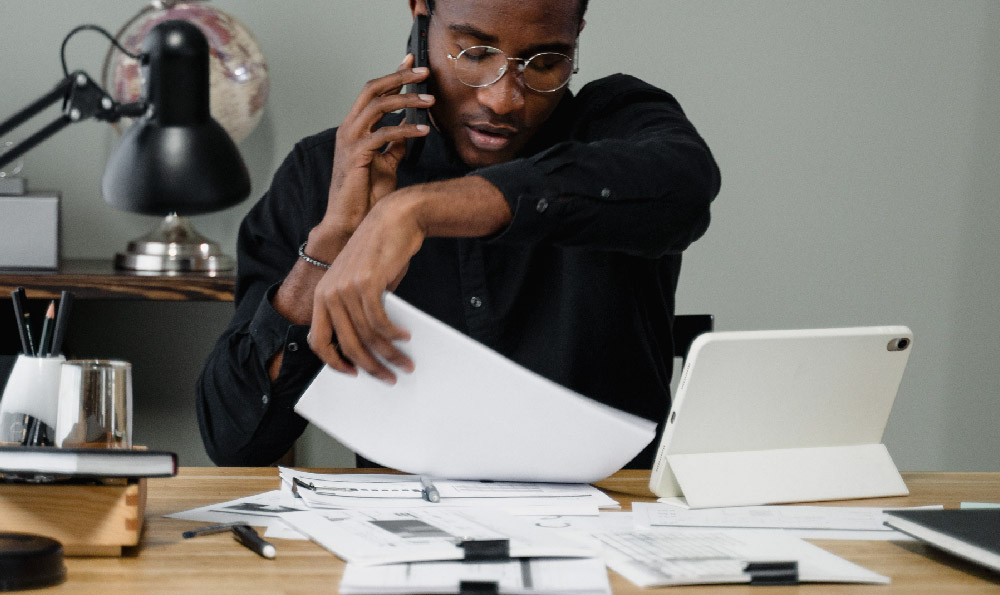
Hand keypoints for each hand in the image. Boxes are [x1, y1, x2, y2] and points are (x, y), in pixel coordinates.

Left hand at [308, 195, 423, 382]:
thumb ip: (357, 310)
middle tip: (389, 377)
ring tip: (405, 362)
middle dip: (370, 366)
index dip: (333, 362)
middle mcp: (328, 293)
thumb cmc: (380, 253)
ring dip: (389, 354)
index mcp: (322, 295)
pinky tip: (405, 337)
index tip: (352, 373)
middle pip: (346, 344)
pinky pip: (380, 322)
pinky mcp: (366, 283)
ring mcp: (346, 288)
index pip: (317, 341)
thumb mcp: (360, 283)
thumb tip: (370, 346)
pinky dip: (394, 335)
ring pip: (366, 336)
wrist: (394, 219)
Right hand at [311, 55, 433, 254]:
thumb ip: (394, 146)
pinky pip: (384, 134)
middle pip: (373, 89)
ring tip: (431, 101)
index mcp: (354, 128)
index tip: (413, 62)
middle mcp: (348, 128)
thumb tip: (408, 131)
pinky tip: (423, 131)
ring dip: (407, 100)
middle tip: (425, 72)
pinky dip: (406, 130)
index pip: (373, 92)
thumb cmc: (366, 195)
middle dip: (399, 76)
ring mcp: (349, 140)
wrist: (350, 221)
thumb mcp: (385, 164)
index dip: (393, 75)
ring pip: (378, 106)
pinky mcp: (356, 155)